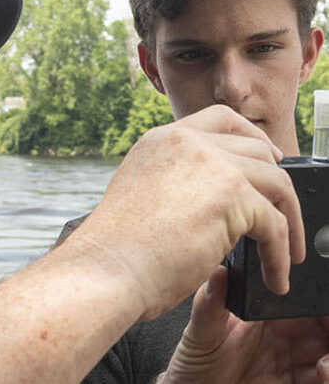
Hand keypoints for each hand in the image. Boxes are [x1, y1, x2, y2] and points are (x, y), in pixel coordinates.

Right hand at [73, 105, 304, 319]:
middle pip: (257, 150)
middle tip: (284, 212)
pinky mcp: (233, 196)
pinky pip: (275, 225)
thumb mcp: (143, 193)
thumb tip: (214, 199)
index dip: (253, 137)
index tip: (269, 157)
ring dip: (288, 222)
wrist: (107, 266)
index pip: (221, 119)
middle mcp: (187, 143)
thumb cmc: (117, 247)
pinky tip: (275, 277)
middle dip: (278, 184)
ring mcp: (213, 165)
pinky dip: (281, 256)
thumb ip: (176, 182)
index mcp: (161, 139)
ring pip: (277, 184)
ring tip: (286, 255)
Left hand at [161, 266, 328, 382]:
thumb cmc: (195, 363)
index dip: (321, 294)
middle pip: (325, 320)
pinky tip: (321, 374)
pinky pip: (324, 378)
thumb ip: (209, 305)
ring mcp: (296, 359)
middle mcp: (288, 333)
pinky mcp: (298, 383)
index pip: (305, 295)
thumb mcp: (199, 334)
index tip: (323, 303)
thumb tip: (219, 273)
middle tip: (328, 331)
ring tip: (323, 366)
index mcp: (268, 312)